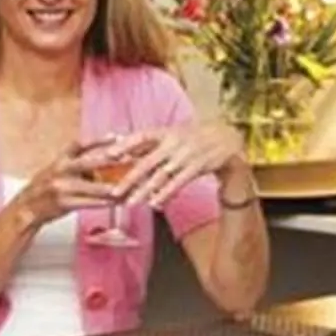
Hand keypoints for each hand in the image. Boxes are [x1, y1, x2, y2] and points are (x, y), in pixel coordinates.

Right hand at [7, 143, 121, 229]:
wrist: (25, 209)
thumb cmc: (45, 190)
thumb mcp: (57, 172)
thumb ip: (77, 167)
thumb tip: (103, 168)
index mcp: (60, 160)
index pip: (80, 145)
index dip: (99, 140)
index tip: (117, 136)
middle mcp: (61, 170)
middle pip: (90, 162)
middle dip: (112, 161)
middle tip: (131, 159)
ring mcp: (62, 187)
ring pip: (95, 187)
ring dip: (114, 188)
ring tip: (131, 187)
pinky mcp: (64, 203)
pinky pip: (90, 202)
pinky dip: (105, 202)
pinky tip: (117, 202)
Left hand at [91, 120, 249, 210]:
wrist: (227, 139)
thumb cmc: (194, 138)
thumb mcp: (173, 134)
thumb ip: (150, 143)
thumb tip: (121, 145)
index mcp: (166, 132)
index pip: (141, 136)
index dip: (124, 145)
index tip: (108, 155)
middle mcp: (174, 142)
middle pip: (147, 161)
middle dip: (130, 178)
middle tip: (115, 192)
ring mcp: (186, 155)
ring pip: (161, 176)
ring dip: (145, 190)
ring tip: (132, 202)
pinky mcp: (197, 166)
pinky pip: (178, 182)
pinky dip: (166, 193)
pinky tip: (156, 203)